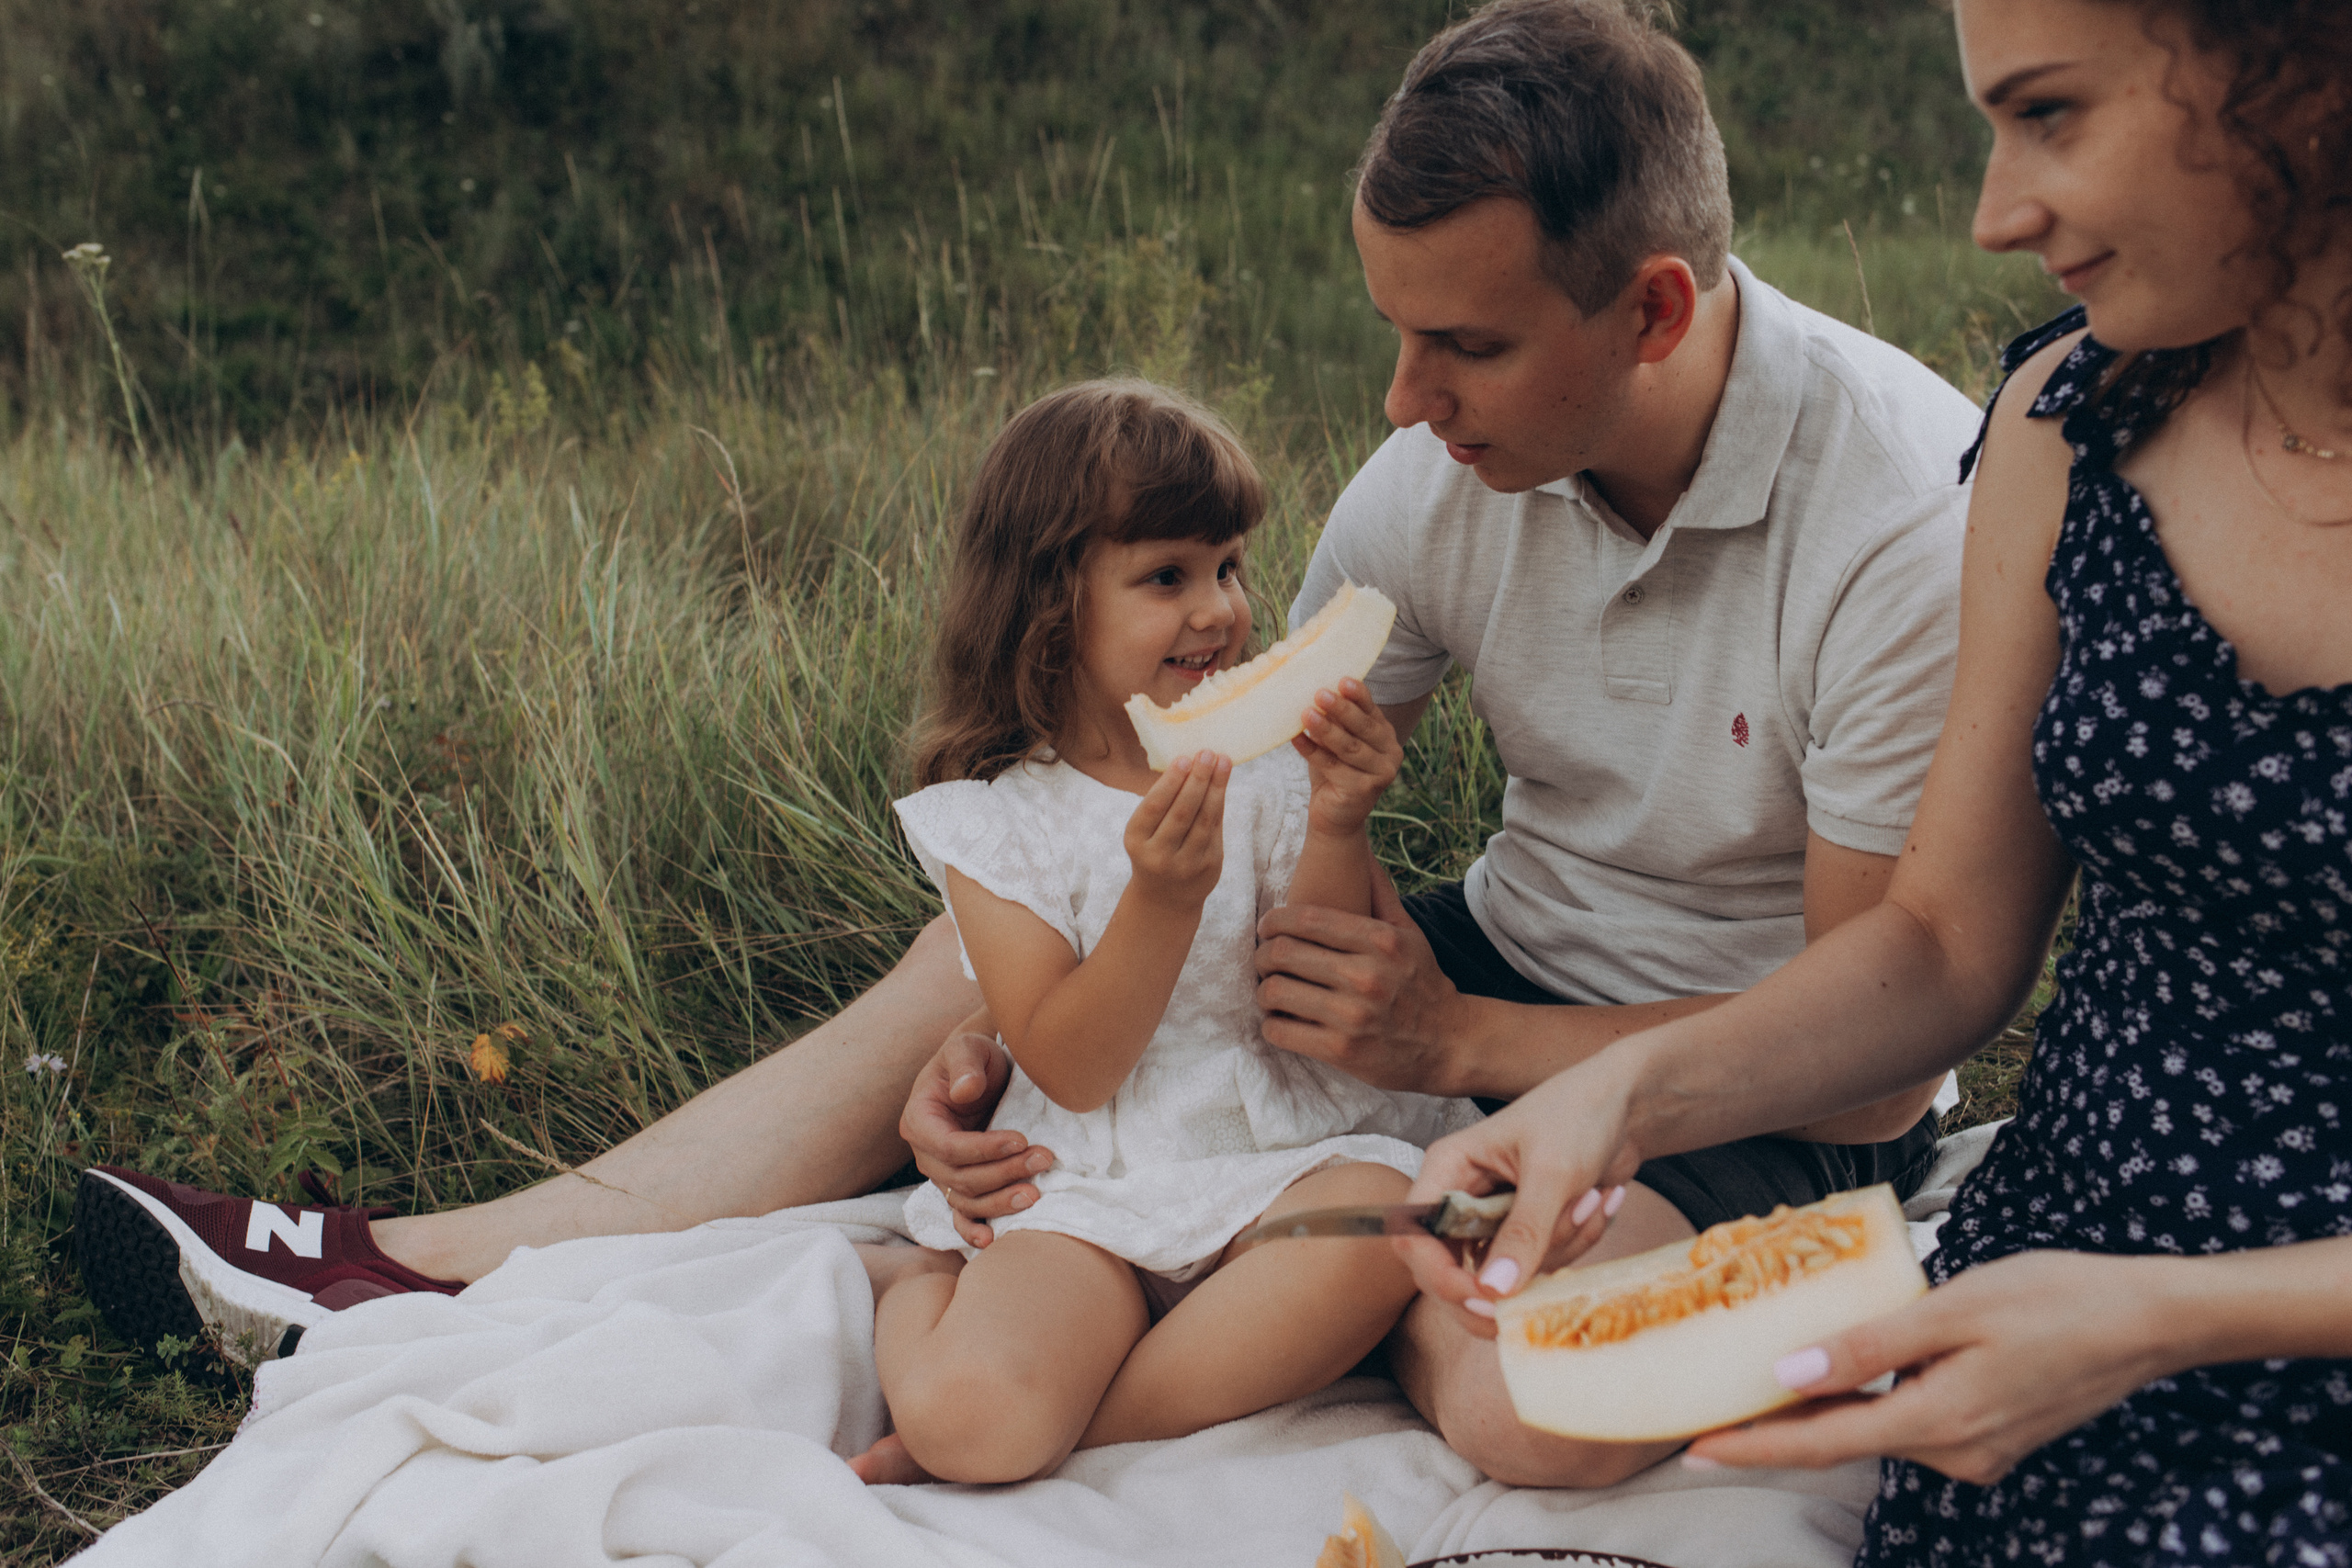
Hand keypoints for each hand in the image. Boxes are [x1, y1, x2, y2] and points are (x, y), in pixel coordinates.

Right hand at [900, 1029, 1055, 1247]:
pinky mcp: (959, 1185)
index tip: (1021, 1139)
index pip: (949, 1147)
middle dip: (1004, 1173)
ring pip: (966, 1200)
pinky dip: (973, 1230)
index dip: (984, 1149)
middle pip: (961, 1178)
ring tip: (1036, 1193)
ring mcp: (941, 1173)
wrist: (982, 1071)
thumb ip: (965, 1066)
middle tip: (1044, 1158)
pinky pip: (961, 1215)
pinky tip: (991, 1240)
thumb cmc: (973, 1057)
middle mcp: (926, 1153)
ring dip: (1000, 1201)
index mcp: (919, 1120)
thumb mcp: (967, 1048)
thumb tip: (965, 1090)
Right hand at [1123, 752, 1229, 911]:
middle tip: (1208, 753)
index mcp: (1136, 841)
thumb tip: (1189, 761)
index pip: (1155, 806)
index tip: (1185, 757)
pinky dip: (1220, 803)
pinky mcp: (1208, 867)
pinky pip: (1216, 829)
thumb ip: (1163, 803)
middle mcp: (1159, 855)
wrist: (1165, 898)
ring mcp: (1186, 864)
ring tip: (1223, 762)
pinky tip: (1222, 784)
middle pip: (1183, 812)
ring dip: (1215, 787)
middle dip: (1198, 779)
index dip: (1171, 781)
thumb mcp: (1145, 832)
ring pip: (1204, 820)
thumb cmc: (1154, 850)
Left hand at [1254, 863, 1462, 1091]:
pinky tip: (1282, 1020)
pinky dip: (1272, 1025)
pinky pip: (1280, 1032)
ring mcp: (1352, 1016)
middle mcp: (1366, 976)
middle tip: (1265, 960)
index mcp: (1379, 941)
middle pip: (1282, 953)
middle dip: (1262, 955)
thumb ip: (1379, 892)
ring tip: (1272, 991)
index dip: (1273, 920)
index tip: (1268, 927)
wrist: (1451, 1042)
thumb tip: (1359, 848)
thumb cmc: (1423, 982)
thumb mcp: (1409, 932)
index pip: (1305, 919)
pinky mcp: (1341, 1052)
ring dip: (1264, 991)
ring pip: (1275, 992)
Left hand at [1293, 677, 1402, 837]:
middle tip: (1320, 693)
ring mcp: (1380, 775)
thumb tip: (1317, 692)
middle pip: (1363, 728)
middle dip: (1341, 709)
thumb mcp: (1336, 742)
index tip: (1342, 680)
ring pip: (1349, 747)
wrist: (1334, 815)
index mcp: (1386, 736)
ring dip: (1325, 729)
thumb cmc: (1334, 771)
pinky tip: (1296, 739)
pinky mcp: (1362, 791)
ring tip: (1306, 714)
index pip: (1372, 711)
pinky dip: (1312, 752)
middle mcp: (1390, 754)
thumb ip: (1335, 721)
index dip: (1358, 696)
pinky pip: (1333, 767)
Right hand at [1389, 1055, 1646, 1333]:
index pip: (1415, 1237)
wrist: (1625, 1104)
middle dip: (1501, 1282)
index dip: (1440, 1276)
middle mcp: (1462, 1198)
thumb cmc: (1578, 1116)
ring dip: (1558, 1249)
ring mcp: (1494, 1218)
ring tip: (1590, 1201)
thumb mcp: (1553, 1172)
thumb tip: (1493, 1291)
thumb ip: (1524, 1231)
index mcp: (1448, 1169)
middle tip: (1534, 1297)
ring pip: (1504, 1274)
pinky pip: (1538, 1267)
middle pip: (1448, 1271)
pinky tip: (1596, 1203)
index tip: (1486, 1298)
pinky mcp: (1527, 1232)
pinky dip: (1574, 1246)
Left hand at [1684, 1250, 2181, 1484]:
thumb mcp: (1953, 1308)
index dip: (1754, 1446)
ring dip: (1823, 1406)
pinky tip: (1839, 1369)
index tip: (1695, 1446)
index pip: (1823, 1442)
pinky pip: (1909, 1419)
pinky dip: (1869, 1399)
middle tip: (1708, 1406)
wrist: (2149, 1319)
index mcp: (1941, 1423)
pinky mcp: (1990, 1435)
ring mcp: (1977, 1450)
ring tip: (1759, 1377)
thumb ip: (1869, 1345)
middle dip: (1777, 1425)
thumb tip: (1788, 1373)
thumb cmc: (2054, 1297)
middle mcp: (1956, 1453)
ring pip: (1877, 1428)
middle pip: (1844, 1439)